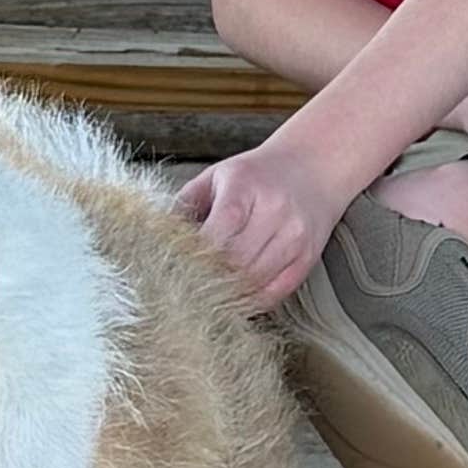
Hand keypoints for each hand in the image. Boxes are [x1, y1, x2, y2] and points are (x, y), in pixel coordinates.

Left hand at [174, 131, 345, 312]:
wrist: (313, 167)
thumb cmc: (255, 175)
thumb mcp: (215, 177)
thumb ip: (184, 207)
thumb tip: (154, 242)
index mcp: (246, 186)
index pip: (218, 233)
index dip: (195, 257)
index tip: (175, 269)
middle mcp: (275, 211)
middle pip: (236, 262)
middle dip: (209, 278)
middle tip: (186, 289)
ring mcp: (295, 237)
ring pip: (254, 282)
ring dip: (228, 293)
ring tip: (208, 295)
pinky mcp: (307, 258)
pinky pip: (275, 293)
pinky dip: (251, 300)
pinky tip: (235, 296)